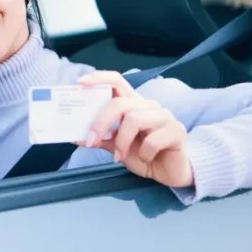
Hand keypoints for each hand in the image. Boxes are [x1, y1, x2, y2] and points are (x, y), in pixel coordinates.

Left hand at [76, 71, 193, 188]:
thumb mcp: (116, 146)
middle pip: (120, 103)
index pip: (117, 81)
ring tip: (119, 156)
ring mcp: (164, 117)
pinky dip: (144, 153)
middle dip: (101, 122)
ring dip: (122, 141)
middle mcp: (148, 106)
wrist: (169, 172)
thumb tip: (75, 136)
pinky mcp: (177, 132)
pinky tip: (145, 159)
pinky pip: (154, 140)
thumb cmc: (142, 153)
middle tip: (90, 140)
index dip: (99, 78)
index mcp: (132, 104)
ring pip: (135, 120)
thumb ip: (99, 138)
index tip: (80, 83)